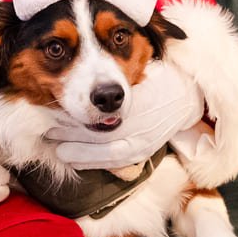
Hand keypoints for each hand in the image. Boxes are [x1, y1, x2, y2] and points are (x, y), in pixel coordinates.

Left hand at [43, 59, 202, 170]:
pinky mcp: (144, 153)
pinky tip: (76, 162)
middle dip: (73, 136)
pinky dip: (93, 164)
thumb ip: (115, 82)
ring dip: (80, 154)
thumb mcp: (138, 72)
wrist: (188, 97)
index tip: (59, 108)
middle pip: (100, 137)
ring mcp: (144, 144)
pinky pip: (115, 163)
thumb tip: (86, 85)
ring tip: (58, 150)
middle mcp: (141, 128)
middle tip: (50, 132)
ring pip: (106, 155)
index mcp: (139, 105)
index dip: (78, 113)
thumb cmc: (160, 79)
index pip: (102, 114)